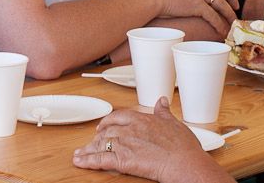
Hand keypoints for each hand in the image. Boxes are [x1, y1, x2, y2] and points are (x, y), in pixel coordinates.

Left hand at [73, 97, 230, 182]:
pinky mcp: (122, 160)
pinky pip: (100, 160)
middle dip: (97, 137)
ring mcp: (124, 144)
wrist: (184, 161)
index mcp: (141, 119)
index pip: (118, 116)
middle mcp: (129, 129)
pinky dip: (88, 161)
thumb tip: (162, 101)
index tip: (103, 126)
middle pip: (107, 131)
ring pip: (101, 144)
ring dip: (88, 150)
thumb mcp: (174, 123)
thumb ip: (164, 112)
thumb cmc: (183, 146)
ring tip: (80, 154)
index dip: (108, 121)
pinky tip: (80, 162)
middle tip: (92, 141)